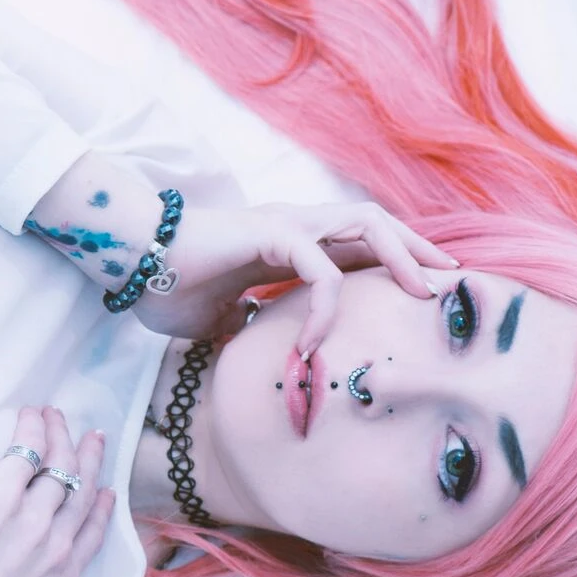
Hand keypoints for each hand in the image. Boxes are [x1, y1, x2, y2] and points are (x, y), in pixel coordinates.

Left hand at [0, 407, 114, 576]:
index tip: (105, 488)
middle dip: (88, 457)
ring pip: (58, 464)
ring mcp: (30, 517)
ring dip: (60, 434)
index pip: (93, 531)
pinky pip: (25, 453)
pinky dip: (32, 430)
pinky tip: (30, 414)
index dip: (100, 504)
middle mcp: (55, 542)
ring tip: (55, 414)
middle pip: (80, 488)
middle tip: (89, 435)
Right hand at [129, 199, 455, 351]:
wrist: (129, 263)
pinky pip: (319, 268)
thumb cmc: (166, 287)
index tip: (425, 291)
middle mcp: (294, 225)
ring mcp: (284, 225)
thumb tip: (261, 354)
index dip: (395, 260)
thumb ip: (246, 328)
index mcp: (288, 242)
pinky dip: (329, 305)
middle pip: (375, 222)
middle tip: (448, 284)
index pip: (358, 241)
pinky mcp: (269, 235)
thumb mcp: (218, 319)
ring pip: (364, 224)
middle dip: (417, 250)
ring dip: (400, 255)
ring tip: (421, 293)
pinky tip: (316, 342)